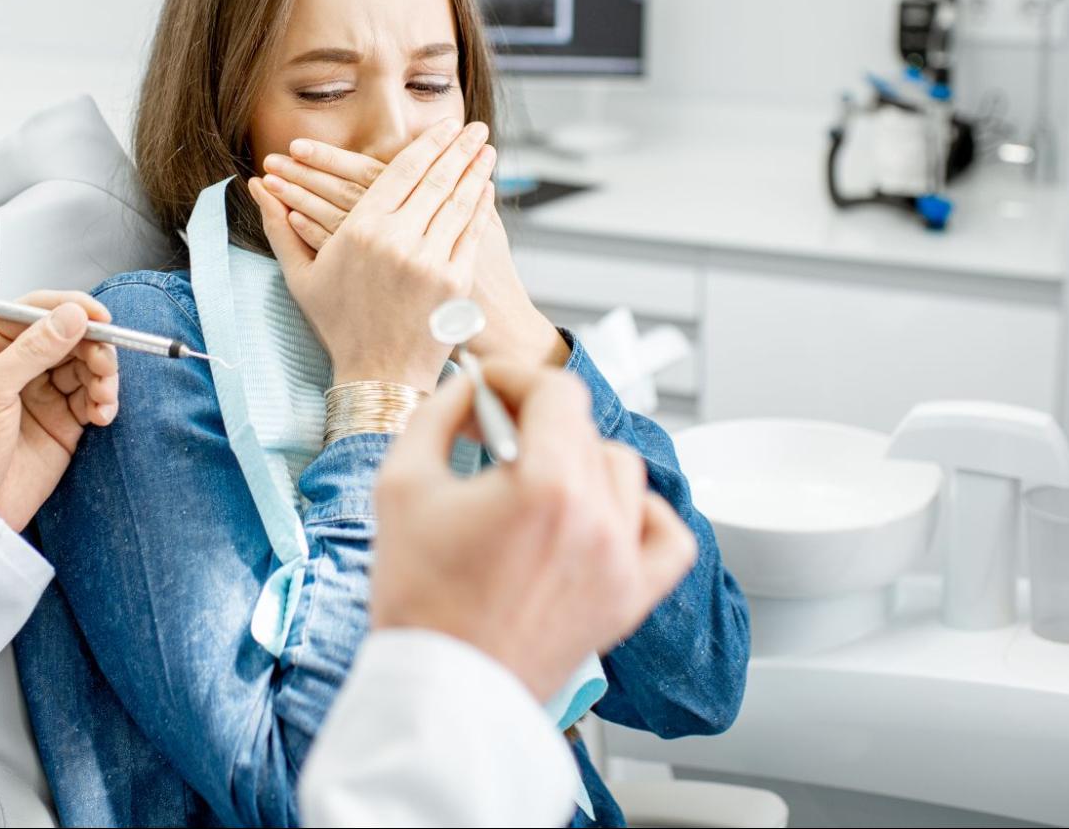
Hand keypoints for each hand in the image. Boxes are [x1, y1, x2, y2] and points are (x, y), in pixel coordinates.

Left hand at [0, 290, 119, 530]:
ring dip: (103, 375)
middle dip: (93, 346)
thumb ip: (32, 350)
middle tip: (104, 364)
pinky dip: (105, 401)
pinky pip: (93, 398)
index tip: (99, 317)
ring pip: (86, 365)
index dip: (70, 308)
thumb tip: (72, 315)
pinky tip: (102, 414)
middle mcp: (18, 363)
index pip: (34, 311)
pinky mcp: (63, 420)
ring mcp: (42, 391)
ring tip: (103, 396)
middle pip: (69, 336)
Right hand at [262, 135, 565, 365]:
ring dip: (477, 170)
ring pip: (459, 201)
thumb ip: (279, 225)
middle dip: (459, 148)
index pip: (401, 171)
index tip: (443, 126)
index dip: (427, 144)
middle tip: (475, 127)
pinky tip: (486, 189)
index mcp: (360, 231)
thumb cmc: (338, 325)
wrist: (379, 375)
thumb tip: (254, 187)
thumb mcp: (301, 275)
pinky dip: (481, 207)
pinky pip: (472, 232)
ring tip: (487, 149)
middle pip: (436, 179)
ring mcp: (430, 261)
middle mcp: (398, 240)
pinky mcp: (455, 282)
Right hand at [368, 358, 697, 701]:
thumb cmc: (418, 598)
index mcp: (546, 486)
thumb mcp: (401, 484)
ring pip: (623, 471)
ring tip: (534, 480)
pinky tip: (602, 514)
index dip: (517, 378)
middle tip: (490, 434)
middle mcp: (597, 520)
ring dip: (580, 460)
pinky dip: (643, 514)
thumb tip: (467, 388)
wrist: (439, 690)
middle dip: (534, 418)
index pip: (557, 391)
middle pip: (584, 428)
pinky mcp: (629, 600)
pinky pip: (668, 538)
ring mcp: (621, 563)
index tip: (488, 388)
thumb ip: (437, 415)